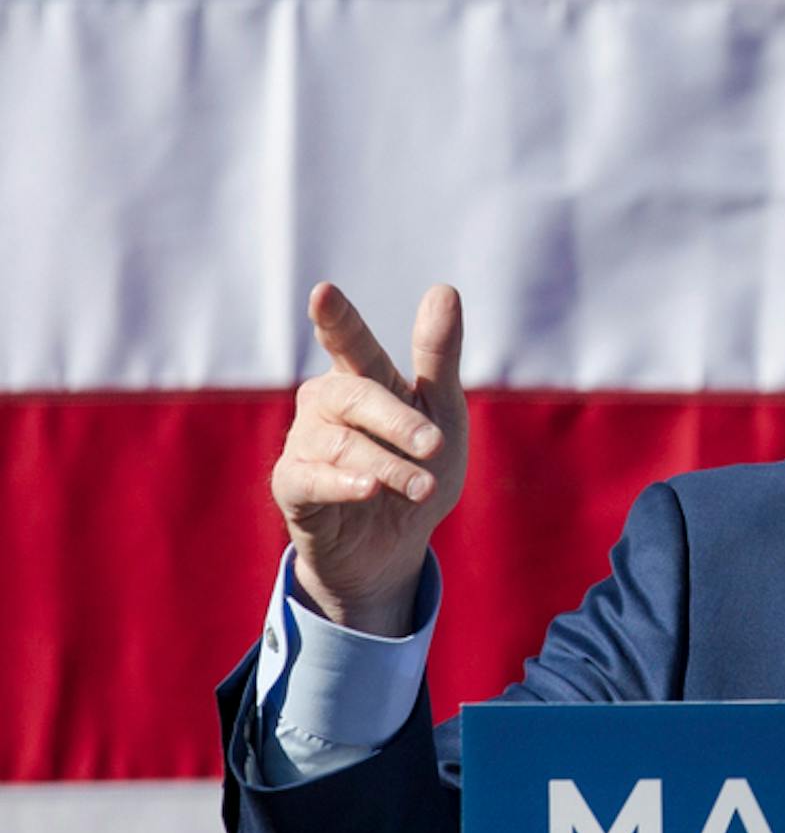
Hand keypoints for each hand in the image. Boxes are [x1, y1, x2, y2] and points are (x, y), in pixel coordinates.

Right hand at [271, 283, 468, 635]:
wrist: (395, 543)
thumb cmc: (417, 465)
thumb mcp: (441, 411)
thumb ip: (438, 356)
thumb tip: (444, 289)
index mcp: (360, 377)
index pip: (347, 341)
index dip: (336, 318)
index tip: (323, 293)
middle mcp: (324, 403)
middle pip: (353, 395)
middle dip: (398, 420)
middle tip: (435, 445)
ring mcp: (304, 443)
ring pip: (341, 443)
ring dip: (389, 466)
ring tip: (423, 486)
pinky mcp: (292, 486)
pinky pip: (310, 479)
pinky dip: (342, 483)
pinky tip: (368, 489)